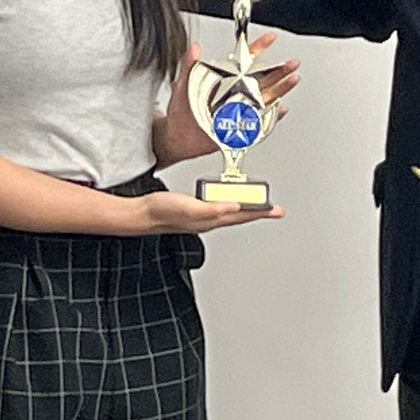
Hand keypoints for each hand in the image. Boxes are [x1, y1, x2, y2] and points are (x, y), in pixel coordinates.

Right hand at [133, 190, 283, 233]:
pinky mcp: (196, 208)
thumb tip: (235, 206)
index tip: (276, 209)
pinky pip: (220, 206)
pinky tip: (229, 199)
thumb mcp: (189, 208)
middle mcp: (210, 219)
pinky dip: (230, 202)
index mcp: (212, 219)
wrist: (143, 214)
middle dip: (259, 211)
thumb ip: (213, 208)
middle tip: (275, 209)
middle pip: (241, 215)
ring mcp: (203, 215)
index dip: (261, 212)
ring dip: (246, 207)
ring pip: (232, 211)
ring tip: (260, 205)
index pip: (243, 215)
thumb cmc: (162, 212)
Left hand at [155, 37, 300, 163]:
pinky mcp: (240, 126)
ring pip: (266, 97)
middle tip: (292, 62)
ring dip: (281, 89)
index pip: (245, 60)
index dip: (258, 48)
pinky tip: (280, 108)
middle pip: (263, 78)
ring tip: (292, 79)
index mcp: (225, 79)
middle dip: (279, 69)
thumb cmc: (181, 110)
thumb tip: (194, 48)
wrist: (177, 136)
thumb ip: (189, 64)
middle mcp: (236, 93)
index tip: (270, 38)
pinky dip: (272, 116)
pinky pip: (261, 121)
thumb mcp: (182, 83)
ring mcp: (240, 109)